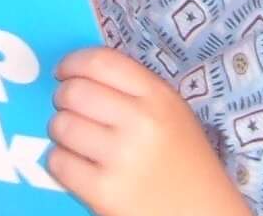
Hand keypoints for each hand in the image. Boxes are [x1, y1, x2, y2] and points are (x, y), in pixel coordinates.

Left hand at [48, 48, 241, 215]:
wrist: (204, 214)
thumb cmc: (183, 161)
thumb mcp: (171, 112)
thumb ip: (132, 89)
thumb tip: (76, 74)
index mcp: (158, 96)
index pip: (100, 61)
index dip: (72, 63)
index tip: (64, 72)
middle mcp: (141, 122)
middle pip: (73, 91)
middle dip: (63, 99)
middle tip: (70, 110)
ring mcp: (122, 158)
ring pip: (61, 125)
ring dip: (61, 131)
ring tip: (76, 141)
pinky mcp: (106, 193)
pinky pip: (58, 162)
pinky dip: (60, 162)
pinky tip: (78, 165)